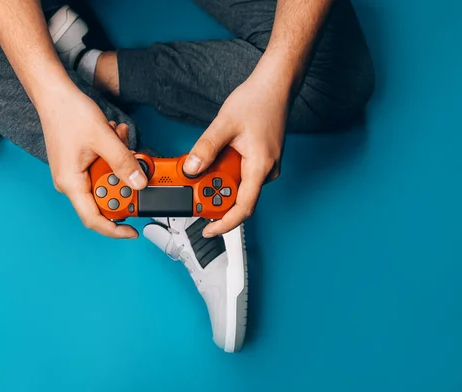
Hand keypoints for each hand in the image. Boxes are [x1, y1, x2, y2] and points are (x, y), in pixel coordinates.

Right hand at [38, 88, 147, 238]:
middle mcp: (71, 182)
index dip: (115, 229)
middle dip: (122, 180)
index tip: (133, 231)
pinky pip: (102, 167)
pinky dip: (112, 154)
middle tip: (132, 162)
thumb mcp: (104, 139)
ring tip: (118, 138)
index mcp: (71, 183)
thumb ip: (123, 163)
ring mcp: (75, 173)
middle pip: (104, 197)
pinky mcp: (80, 164)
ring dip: (118, 161)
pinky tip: (113, 135)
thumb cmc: (68, 114)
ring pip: (106, 179)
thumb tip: (139, 183)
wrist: (54, 95)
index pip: (94, 218)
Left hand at [183, 76, 289, 236]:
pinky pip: (240, 175)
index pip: (243, 207)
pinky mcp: (259, 161)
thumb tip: (190, 168)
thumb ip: (206, 148)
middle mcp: (265, 171)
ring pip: (237, 186)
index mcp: (260, 167)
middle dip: (213, 197)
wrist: (275, 86)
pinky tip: (215, 160)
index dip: (224, 224)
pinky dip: (224, 173)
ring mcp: (264, 167)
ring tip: (202, 167)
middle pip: (237, 198)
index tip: (207, 230)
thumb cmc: (258, 101)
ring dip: (217, 182)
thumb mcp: (225, 124)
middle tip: (192, 188)